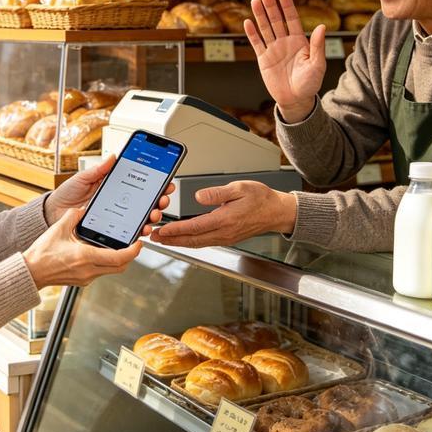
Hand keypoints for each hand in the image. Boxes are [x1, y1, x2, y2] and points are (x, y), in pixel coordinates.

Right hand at [23, 209, 142, 287]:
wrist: (31, 272)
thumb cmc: (42, 253)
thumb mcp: (58, 228)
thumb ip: (74, 216)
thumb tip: (83, 210)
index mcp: (85, 257)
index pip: (119, 257)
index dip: (133, 251)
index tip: (138, 243)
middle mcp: (88, 270)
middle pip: (120, 267)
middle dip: (130, 256)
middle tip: (133, 244)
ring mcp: (86, 278)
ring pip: (111, 270)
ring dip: (118, 260)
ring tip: (120, 247)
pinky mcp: (82, 280)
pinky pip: (101, 272)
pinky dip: (106, 263)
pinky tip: (102, 253)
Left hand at [44, 153, 174, 225]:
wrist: (53, 213)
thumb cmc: (66, 195)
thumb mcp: (82, 178)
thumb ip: (98, 169)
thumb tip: (113, 157)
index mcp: (114, 188)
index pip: (139, 184)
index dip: (154, 183)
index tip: (165, 181)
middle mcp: (118, 202)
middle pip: (145, 201)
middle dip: (159, 200)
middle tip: (162, 199)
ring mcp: (116, 217)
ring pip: (141, 217)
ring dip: (152, 215)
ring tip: (154, 214)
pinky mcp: (111, 230)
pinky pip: (128, 231)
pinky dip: (139, 230)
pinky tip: (143, 228)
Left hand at [150, 181, 297, 247]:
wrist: (276, 212)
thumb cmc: (260, 199)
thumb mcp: (239, 188)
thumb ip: (218, 193)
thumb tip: (199, 197)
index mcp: (226, 220)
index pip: (195, 227)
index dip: (176, 230)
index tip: (162, 230)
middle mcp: (224, 232)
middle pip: (192, 240)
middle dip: (171, 239)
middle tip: (154, 237)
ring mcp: (226, 238)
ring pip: (197, 243)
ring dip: (179, 242)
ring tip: (164, 239)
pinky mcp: (227, 238)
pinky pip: (204, 242)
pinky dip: (190, 241)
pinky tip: (183, 238)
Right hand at [245, 0, 325, 123]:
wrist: (296, 100)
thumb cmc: (310, 84)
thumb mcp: (318, 65)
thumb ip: (318, 46)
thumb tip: (322, 27)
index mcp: (299, 41)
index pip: (292, 19)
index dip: (287, 6)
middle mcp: (285, 42)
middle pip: (276, 20)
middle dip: (271, 6)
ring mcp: (273, 50)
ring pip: (265, 28)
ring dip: (260, 15)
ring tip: (255, 0)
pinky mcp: (264, 60)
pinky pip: (257, 44)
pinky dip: (252, 33)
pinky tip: (247, 22)